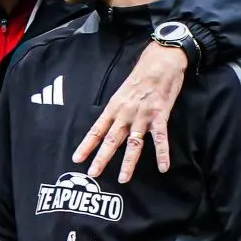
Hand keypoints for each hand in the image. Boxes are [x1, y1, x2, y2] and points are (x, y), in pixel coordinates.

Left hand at [73, 41, 187, 182]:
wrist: (161, 61)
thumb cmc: (142, 76)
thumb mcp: (122, 92)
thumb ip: (117, 110)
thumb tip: (108, 126)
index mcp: (114, 108)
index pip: (97, 130)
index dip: (86, 145)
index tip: (77, 159)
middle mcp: (125, 113)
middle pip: (111, 139)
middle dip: (102, 158)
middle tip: (93, 173)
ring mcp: (143, 115)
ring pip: (133, 144)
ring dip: (128, 162)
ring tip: (123, 179)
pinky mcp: (160, 115)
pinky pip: (160, 138)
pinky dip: (162, 153)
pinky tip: (163, 167)